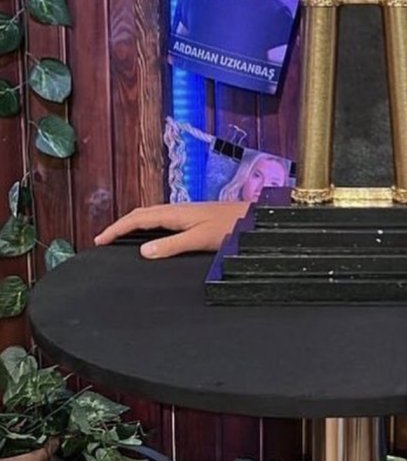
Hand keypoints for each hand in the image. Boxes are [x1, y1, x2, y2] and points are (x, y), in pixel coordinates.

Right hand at [93, 202, 248, 258]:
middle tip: (104, 239)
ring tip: (121, 237)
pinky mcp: (194, 216)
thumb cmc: (231, 227)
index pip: (138, 218)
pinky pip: (162, 218)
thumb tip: (143, 251)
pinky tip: (152, 235)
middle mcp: (178, 209)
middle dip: (121, 225)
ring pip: (152, 215)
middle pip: (142, 213)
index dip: (116, 228)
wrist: (254, 218)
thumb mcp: (200, 239)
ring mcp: (186, 212)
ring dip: (134, 224)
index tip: (99, 240)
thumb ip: (172, 246)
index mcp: (175, 213)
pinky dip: (148, 225)